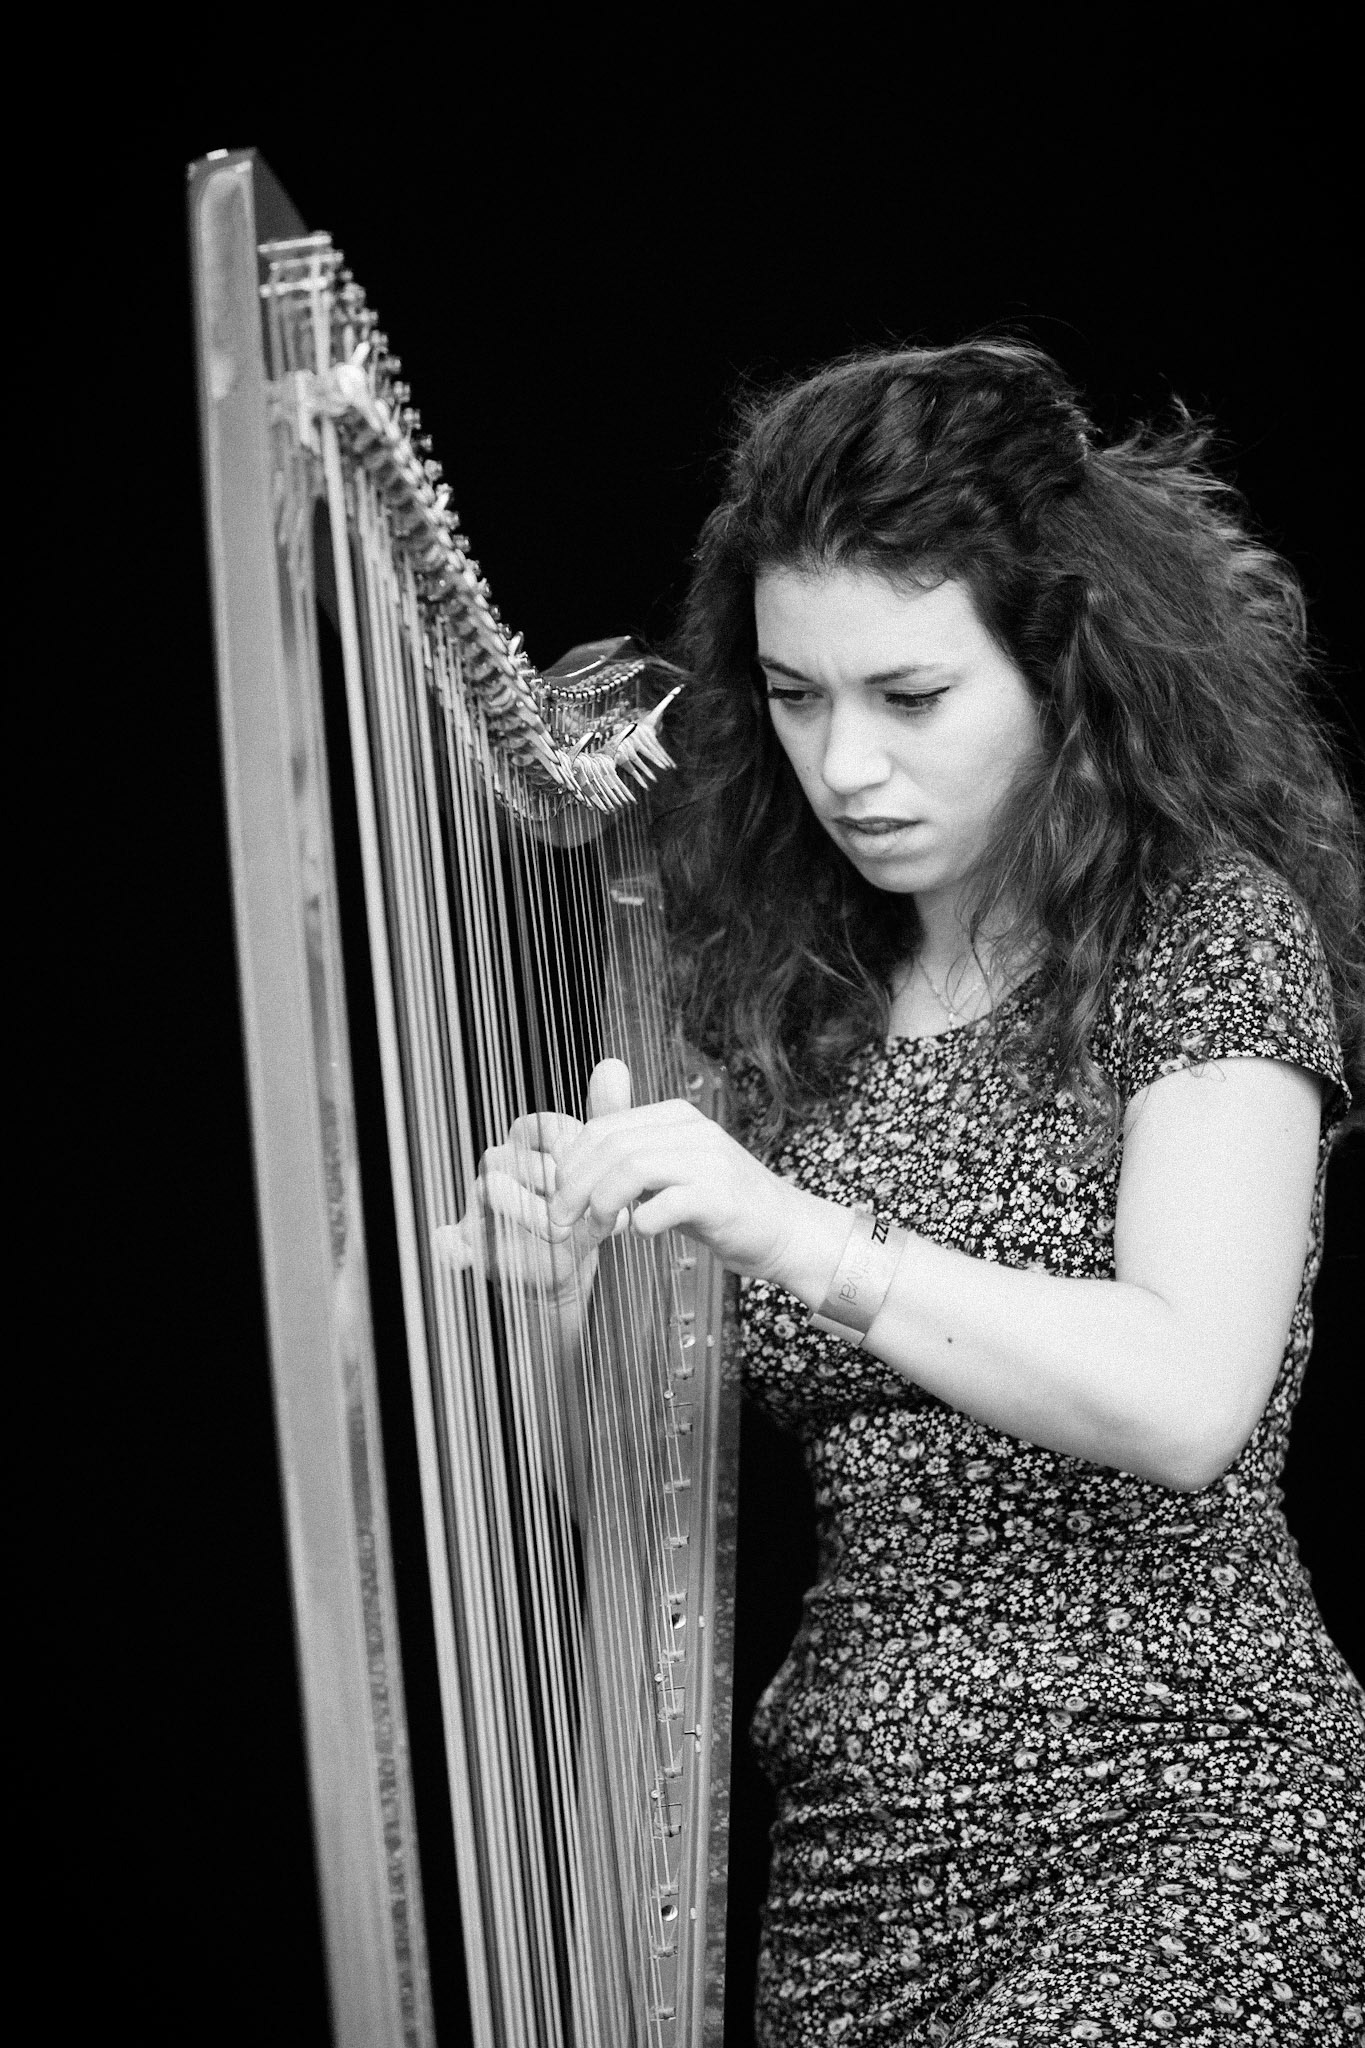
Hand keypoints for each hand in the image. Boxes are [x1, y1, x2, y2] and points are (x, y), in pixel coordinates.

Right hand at [433, 1060, 634, 1298]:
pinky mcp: (472, 1245)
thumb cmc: (582, 1206)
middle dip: (548, 1180)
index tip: (592, 1169)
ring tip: (562, 1232)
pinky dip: (451, 1247)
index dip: (562, 1146)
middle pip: (509, 1155)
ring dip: (525, 1210)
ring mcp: (480, 1206)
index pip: (533, 1126)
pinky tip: (460, 1254)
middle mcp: (497, 1170)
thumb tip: (613, 1063)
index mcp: (524, 1146)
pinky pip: (450, 1241)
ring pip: (490, 1190)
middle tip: (585, 1202)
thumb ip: (605, 1114)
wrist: (570, 1263)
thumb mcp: (599, 1166)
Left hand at [548, 1062, 815, 1283]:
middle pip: (611, 1146)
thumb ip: (626, 1145)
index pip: (603, 1127)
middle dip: (575, 1187)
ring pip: (632, 1169)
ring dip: (601, 1205)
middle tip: (563, 1222)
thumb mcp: (668, 1166)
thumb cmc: (717, 1202)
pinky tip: (642, 1234)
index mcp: (675, 1116)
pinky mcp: (721, 1198)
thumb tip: (573, 1130)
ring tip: (598, 1231)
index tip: (560, 1199)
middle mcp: (693, 1129)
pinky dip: (642, 1223)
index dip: (570, 1165)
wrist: (783, 1230)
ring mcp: (710, 1161)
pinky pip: (665, 1205)